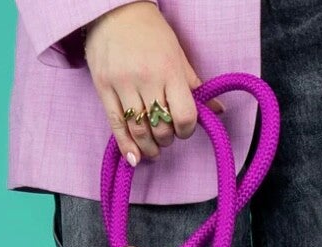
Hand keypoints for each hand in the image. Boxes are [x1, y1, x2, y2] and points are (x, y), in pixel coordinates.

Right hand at [85, 2, 216, 165]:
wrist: (114, 11)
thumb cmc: (151, 33)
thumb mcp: (178, 55)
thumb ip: (194, 85)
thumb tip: (218, 111)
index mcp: (169, 70)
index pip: (184, 115)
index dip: (186, 130)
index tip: (184, 130)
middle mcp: (146, 78)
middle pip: (161, 127)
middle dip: (167, 139)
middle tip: (167, 138)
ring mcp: (122, 84)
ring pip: (139, 130)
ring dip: (149, 147)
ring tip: (154, 150)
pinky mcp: (103, 88)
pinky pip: (116, 125)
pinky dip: (126, 145)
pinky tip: (134, 158)